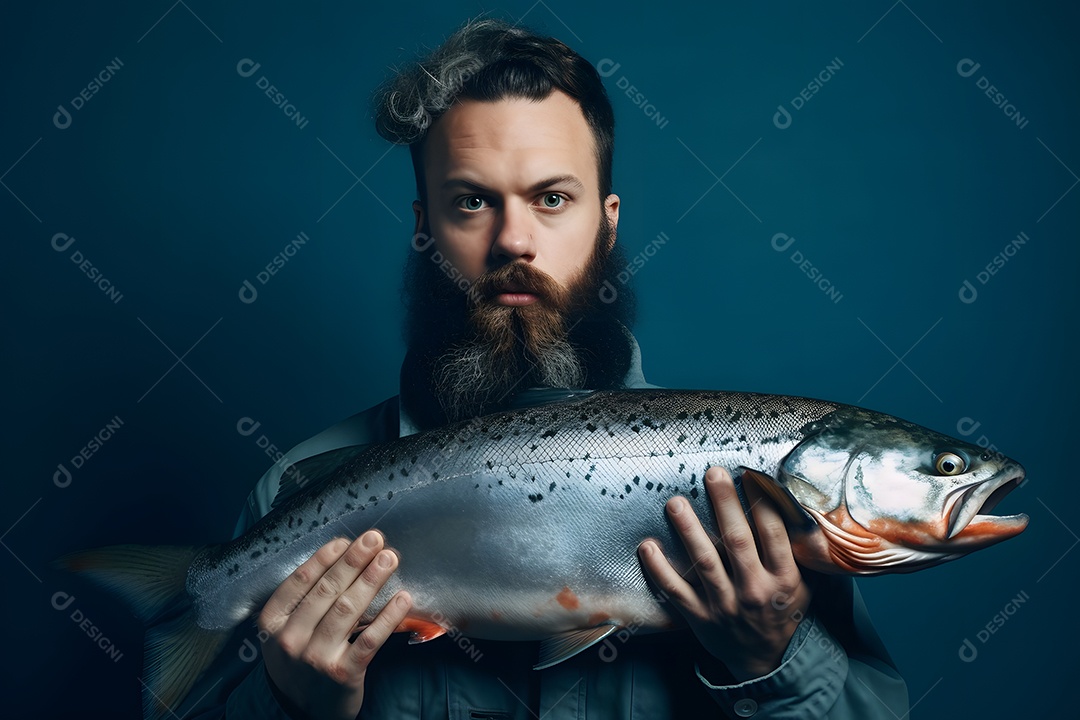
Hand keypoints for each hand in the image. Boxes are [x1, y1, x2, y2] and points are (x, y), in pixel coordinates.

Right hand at [257, 530, 411, 719]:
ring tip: (389, 559)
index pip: (300, 581)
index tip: (346, 540)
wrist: (302, 711)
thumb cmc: (298, 659)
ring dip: (372, 580)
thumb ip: (302, 600)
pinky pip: (370, 640)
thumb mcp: (284, 631)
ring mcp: (316, 658)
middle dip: (354, 561)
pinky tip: (403, 597)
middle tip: (375, 539)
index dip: (325, 557)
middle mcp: (290, 640)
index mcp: (272, 622)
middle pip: (327, 590)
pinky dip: (388, 616)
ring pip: (349, 610)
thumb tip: (340, 556)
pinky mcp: (343, 674)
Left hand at [638, 466, 810, 680]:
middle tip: (713, 473)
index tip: (750, 475)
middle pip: (738, 541)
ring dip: (688, 530)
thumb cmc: (780, 610)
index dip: (762, 502)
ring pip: (704, 562)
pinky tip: (647, 545)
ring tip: (675, 503)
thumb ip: (794, 550)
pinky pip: (676, 590)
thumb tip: (786, 503)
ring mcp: (725, 605)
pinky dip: (659, 569)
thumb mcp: (801, 583)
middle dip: (724, 504)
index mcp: (783, 579)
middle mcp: (754, 591)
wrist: (765, 659)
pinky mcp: (700, 617)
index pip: (773, 534)